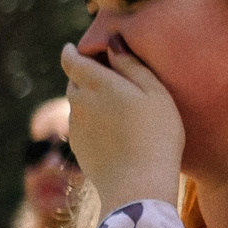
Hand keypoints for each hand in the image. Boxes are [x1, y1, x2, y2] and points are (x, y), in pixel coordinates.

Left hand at [62, 42, 182, 213]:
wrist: (138, 184)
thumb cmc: (156, 134)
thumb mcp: (154, 93)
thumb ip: (131, 65)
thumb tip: (110, 44)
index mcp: (96, 83)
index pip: (71, 60)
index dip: (72, 52)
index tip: (74, 47)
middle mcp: (78, 102)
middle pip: (74, 81)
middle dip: (84, 74)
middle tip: (105, 72)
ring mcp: (75, 126)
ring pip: (77, 103)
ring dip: (88, 97)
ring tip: (114, 101)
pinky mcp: (78, 146)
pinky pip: (81, 123)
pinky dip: (91, 118)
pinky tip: (112, 126)